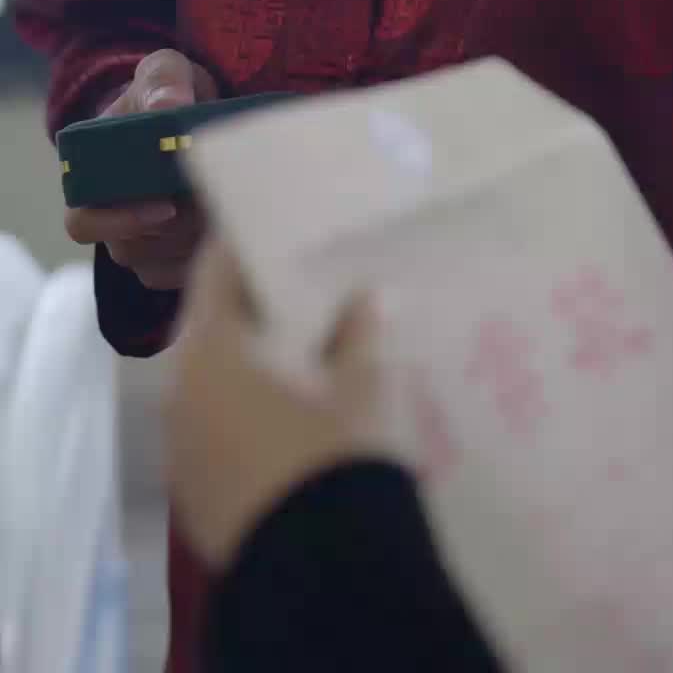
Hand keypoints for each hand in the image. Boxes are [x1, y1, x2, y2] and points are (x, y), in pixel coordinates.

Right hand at [64, 48, 217, 289]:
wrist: (192, 109)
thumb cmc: (168, 92)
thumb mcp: (164, 71)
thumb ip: (162, 81)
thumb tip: (165, 108)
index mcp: (92, 177)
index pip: (83, 221)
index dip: (119, 222)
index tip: (166, 208)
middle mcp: (109, 217)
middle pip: (131, 249)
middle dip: (177, 230)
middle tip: (217, 203)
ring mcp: (139, 241)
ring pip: (159, 264)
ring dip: (195, 242)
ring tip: (229, 206)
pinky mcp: (169, 257)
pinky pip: (181, 274)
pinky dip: (207, 256)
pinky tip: (231, 227)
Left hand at [166, 239, 402, 567]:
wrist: (323, 572)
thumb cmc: (336, 451)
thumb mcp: (365, 379)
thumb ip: (363, 328)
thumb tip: (368, 298)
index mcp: (210, 346)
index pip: (218, 267)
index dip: (252, 241)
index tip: (285, 225)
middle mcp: (180, 390)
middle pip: (217, 326)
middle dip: (263, 310)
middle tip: (314, 290)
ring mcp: (183, 447)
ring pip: (218, 383)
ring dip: (258, 366)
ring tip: (316, 356)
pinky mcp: (198, 495)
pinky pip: (222, 432)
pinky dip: (253, 415)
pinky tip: (300, 419)